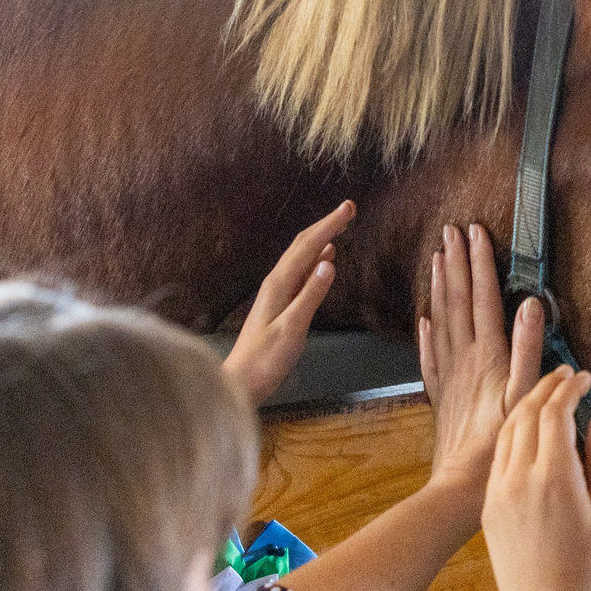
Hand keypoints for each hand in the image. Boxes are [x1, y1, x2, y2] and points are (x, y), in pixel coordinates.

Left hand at [225, 201, 353, 406]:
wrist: (241, 382)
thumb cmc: (265, 360)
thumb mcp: (292, 328)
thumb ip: (311, 296)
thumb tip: (330, 261)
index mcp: (279, 284)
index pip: (307, 246)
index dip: (329, 225)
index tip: (349, 208)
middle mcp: (277, 282)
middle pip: (302, 245)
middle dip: (325, 225)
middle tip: (349, 209)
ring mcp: (278, 293)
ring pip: (302, 257)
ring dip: (321, 239)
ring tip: (340, 226)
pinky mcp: (281, 304)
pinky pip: (302, 273)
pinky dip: (316, 259)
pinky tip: (324, 258)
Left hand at [420, 224, 544, 500]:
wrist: (460, 486)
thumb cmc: (500, 446)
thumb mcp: (525, 398)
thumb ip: (527, 349)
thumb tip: (531, 306)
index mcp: (487, 356)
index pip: (484, 298)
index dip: (480, 263)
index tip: (476, 232)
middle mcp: (464, 360)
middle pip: (459, 301)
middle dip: (457, 263)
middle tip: (451, 231)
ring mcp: (449, 377)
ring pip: (441, 321)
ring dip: (441, 287)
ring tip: (438, 259)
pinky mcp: (441, 396)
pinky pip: (430, 355)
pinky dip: (427, 332)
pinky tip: (425, 320)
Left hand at [482, 368, 590, 590]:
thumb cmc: (587, 571)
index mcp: (555, 477)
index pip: (556, 412)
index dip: (569, 388)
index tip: (584, 377)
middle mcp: (520, 477)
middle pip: (528, 413)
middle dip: (547, 387)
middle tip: (566, 374)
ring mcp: (499, 490)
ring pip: (508, 430)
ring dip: (527, 404)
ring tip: (548, 393)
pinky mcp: (490, 505)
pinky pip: (499, 454)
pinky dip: (514, 431)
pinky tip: (529, 430)